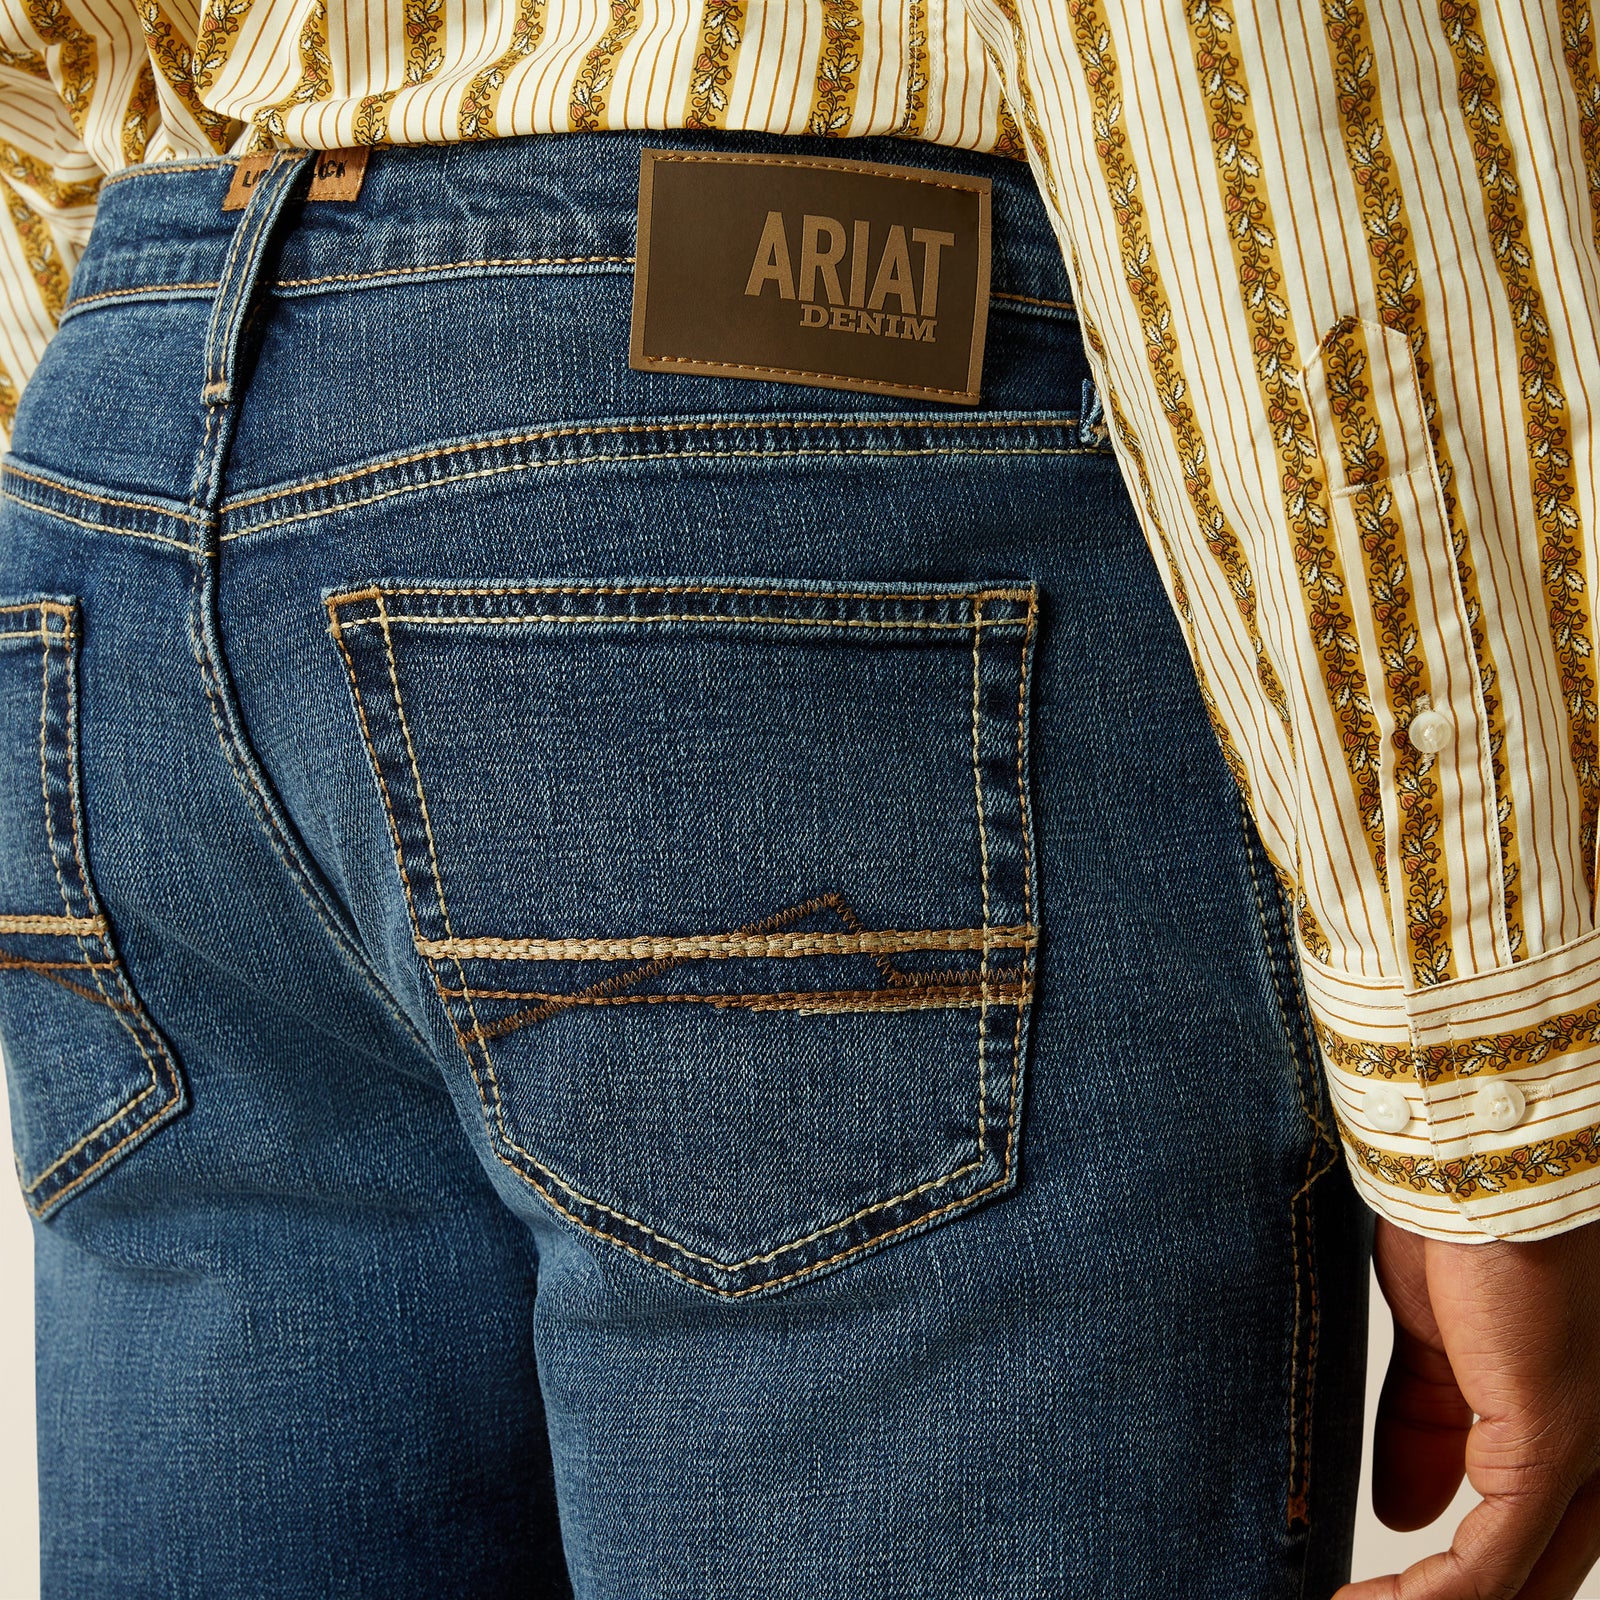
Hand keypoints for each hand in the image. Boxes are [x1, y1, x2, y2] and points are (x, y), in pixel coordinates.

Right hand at [1334, 1216, 1599, 1599]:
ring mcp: (1587, 1453)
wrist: (1475, 1167)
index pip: (1530, 1538)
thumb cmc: (1464, 1227)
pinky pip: (1492, 1563)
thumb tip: (1400, 1516)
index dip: (1456, 1579)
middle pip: (1535, 1576)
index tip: (1378, 1593)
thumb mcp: (1434, 1346)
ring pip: (1516, 1583)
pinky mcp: (1550, 1445)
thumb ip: (1426, 1429)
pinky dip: (1427, 1597)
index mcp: (1576, 1424)